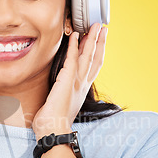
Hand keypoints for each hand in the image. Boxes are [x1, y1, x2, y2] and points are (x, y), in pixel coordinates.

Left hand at [32, 23, 107, 138]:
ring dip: (92, 39)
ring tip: (95, 26)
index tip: (100, 42)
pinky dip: (74, 45)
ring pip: (88, 56)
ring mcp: (77, 81)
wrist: (53, 130)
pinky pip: (72, 58)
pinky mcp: (67, 80)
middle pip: (96, 59)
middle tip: (103, 28)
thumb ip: (62, 95)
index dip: (98, 54)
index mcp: (82, 90)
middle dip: (100, 42)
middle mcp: (82, 84)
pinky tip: (75, 35)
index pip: (93, 68)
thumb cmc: (54, 122)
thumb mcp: (61, 104)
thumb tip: (57, 91)